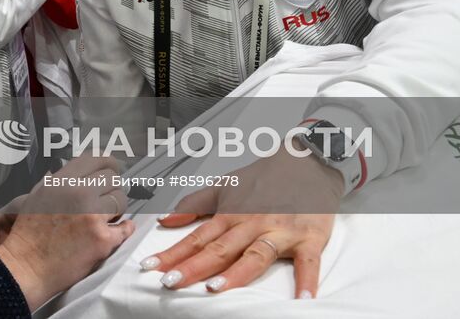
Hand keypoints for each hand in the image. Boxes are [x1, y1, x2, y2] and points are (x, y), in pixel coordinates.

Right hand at [0, 156, 133, 310]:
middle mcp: (79, 193)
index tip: (112, 170)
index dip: (107, 163)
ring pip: (121, 200)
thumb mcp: (36, 196)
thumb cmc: (28, 235)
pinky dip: (124, 229)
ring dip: (117, 208)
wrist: (27, 267)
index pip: (95, 159)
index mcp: (62, 182)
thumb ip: (57, 182)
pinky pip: (125, 227)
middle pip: (112, 178)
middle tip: (107, 199)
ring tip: (108, 217)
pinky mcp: (102, 239)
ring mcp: (92, 216)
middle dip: (112, 188)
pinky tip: (119, 229)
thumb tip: (75, 173)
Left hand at [141, 148, 341, 297]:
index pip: (197, 238)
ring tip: (216, 288)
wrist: (307, 160)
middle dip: (193, 266)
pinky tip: (302, 300)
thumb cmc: (268, 176)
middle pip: (219, 249)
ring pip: (255, 254)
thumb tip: (166, 220)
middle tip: (171, 282)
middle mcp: (252, 223)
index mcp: (231, 213)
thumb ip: (195, 204)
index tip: (151, 267)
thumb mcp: (226, 185)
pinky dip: (306, 281)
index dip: (173, 253)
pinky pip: (307, 262)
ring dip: (236, 272)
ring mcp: (280, 231)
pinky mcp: (308, 238)